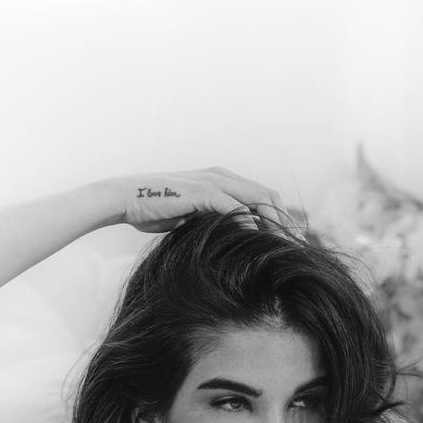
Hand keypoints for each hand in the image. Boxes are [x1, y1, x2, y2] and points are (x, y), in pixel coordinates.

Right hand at [110, 167, 287, 234]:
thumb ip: (211, 222)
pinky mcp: (202, 191)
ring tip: (285, 246)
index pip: (263, 195)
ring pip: (258, 198)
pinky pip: (234, 206)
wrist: (124, 199)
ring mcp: (213, 181)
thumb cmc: (152, 210)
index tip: (292, 241)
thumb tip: (229, 239)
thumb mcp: (190, 218)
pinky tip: (258, 239)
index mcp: (221, 180)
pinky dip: (250, 222)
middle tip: (298, 246)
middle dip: (286, 221)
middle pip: (268, 195)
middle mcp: (222, 176)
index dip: (281, 217)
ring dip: (275, 222)